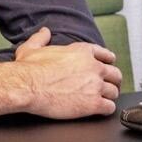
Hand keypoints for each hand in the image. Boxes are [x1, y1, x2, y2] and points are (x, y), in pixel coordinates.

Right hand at [0, 27, 121, 118]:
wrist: (26, 86)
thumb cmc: (28, 68)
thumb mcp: (31, 48)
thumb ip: (40, 38)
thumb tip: (44, 31)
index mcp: (81, 52)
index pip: (105, 54)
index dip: (107, 61)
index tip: (107, 66)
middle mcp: (93, 67)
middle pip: (115, 74)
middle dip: (112, 80)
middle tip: (107, 86)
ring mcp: (95, 85)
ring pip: (113, 92)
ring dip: (108, 96)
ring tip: (102, 99)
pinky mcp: (94, 103)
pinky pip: (109, 107)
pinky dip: (105, 109)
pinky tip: (98, 110)